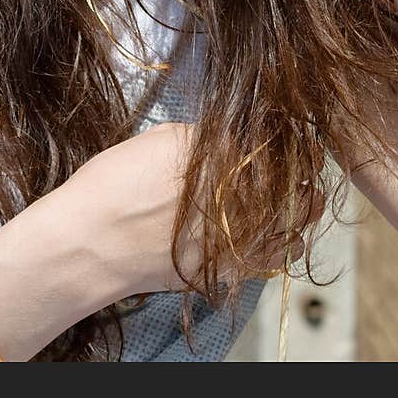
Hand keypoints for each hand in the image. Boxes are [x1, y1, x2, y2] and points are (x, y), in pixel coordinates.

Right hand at [62, 122, 307, 296]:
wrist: (89, 242)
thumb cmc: (114, 183)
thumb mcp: (159, 138)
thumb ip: (203, 137)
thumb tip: (230, 135)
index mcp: (220, 156)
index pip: (271, 139)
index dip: (287, 132)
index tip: (296, 128)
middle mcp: (235, 196)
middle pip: (291, 180)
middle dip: (303, 167)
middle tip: (309, 157)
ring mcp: (234, 237)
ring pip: (292, 221)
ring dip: (305, 205)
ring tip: (309, 193)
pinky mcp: (227, 269)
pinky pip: (273, 257)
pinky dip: (286, 242)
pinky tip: (288, 232)